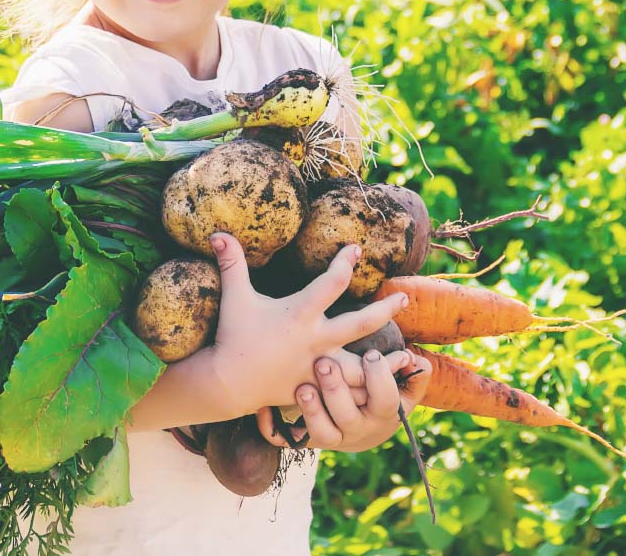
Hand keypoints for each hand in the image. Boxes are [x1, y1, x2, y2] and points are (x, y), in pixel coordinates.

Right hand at [201, 232, 407, 417]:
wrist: (228, 382)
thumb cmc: (233, 336)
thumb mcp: (235, 297)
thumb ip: (231, 264)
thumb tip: (218, 232)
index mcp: (300, 313)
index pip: (332, 282)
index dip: (346, 262)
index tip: (356, 249)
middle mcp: (315, 339)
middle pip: (362, 323)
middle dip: (386, 309)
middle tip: (404, 297)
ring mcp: (318, 367)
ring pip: (363, 366)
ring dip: (386, 361)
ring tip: (408, 355)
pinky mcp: (317, 388)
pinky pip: (347, 392)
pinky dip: (367, 391)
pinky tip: (382, 387)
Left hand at [256, 349, 432, 451]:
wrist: (358, 430)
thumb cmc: (378, 397)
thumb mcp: (401, 389)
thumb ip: (413, 376)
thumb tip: (418, 362)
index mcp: (381, 414)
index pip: (386, 401)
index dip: (379, 379)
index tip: (370, 354)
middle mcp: (355, 430)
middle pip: (347, 417)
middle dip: (337, 391)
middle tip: (325, 363)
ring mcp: (330, 437)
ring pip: (320, 432)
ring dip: (310, 410)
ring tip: (301, 387)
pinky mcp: (304, 440)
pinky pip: (285, 440)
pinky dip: (271, 427)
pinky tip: (261, 409)